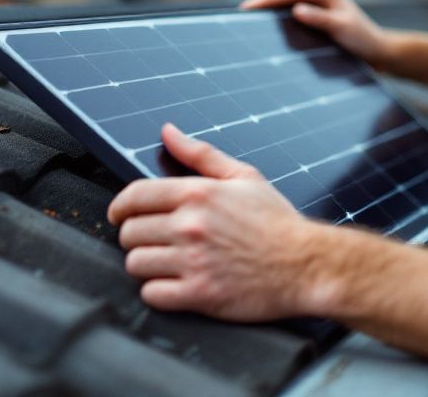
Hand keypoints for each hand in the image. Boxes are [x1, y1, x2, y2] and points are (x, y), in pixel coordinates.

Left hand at [108, 124, 322, 320]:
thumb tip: (169, 132)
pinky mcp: (199, 294)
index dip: (120, 207)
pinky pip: (152, 294)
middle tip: (156, 241)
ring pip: (135, 263)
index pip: (134, 197)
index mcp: (198, 194)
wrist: (306, 264)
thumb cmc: (277, 222)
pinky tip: (176, 284)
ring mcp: (193, 261)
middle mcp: (191, 226)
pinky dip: (159, 291)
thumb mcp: (244, 177)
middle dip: (138, 236)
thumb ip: (201, 154)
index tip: (121, 215)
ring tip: (168, 263)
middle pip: (129, 232)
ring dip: (147, 265)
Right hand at [240, 0, 392, 67]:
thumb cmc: (365, 40)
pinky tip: (266, 30)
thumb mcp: (344, 29)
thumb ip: (321, 19)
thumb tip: (296, 9)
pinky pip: (292, 16)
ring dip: (269, 10)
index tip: (248, 7)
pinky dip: (278, 20)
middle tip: (240, 14)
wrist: (379, 53)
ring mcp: (318, 7)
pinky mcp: (317, 19)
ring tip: (247, 21)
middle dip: (262, 2)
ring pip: (286, 4)